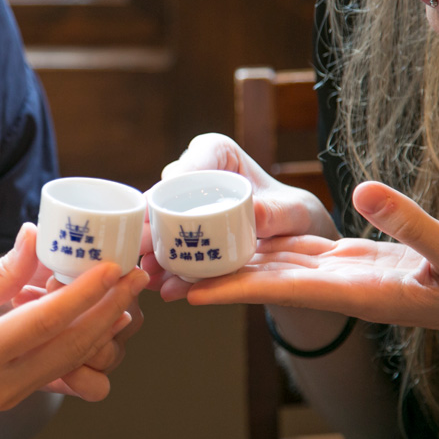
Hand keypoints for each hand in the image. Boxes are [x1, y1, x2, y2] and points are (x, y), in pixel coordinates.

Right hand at [0, 223, 149, 438]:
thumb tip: (33, 236)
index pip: (47, 322)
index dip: (85, 293)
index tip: (112, 267)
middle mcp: (0, 386)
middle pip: (72, 347)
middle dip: (109, 310)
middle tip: (135, 278)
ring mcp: (7, 399)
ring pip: (69, 364)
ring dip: (100, 331)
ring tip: (122, 300)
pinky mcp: (8, 400)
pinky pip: (54, 374)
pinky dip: (77, 348)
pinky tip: (90, 325)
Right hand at [140, 133, 336, 297]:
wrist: (289, 242)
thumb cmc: (291, 214)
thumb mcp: (293, 212)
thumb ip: (277, 212)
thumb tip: (253, 213)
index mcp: (219, 153)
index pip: (196, 157)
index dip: (178, 174)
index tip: (166, 194)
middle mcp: (195, 174)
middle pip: (168, 193)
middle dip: (153, 220)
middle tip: (146, 242)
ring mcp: (184, 204)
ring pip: (161, 224)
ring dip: (153, 249)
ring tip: (150, 272)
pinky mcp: (182, 231)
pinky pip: (169, 247)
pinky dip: (165, 267)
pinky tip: (160, 284)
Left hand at [186, 181, 438, 366]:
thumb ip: (412, 225)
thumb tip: (366, 190)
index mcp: (354, 290)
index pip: (279, 289)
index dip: (230, 290)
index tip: (186, 292)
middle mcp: (335, 284)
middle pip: (261, 279)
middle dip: (213, 276)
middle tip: (161, 270)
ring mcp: (340, 274)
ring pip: (271, 264)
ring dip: (228, 259)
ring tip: (182, 251)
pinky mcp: (348, 261)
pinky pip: (294, 252)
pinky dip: (261, 244)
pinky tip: (235, 232)